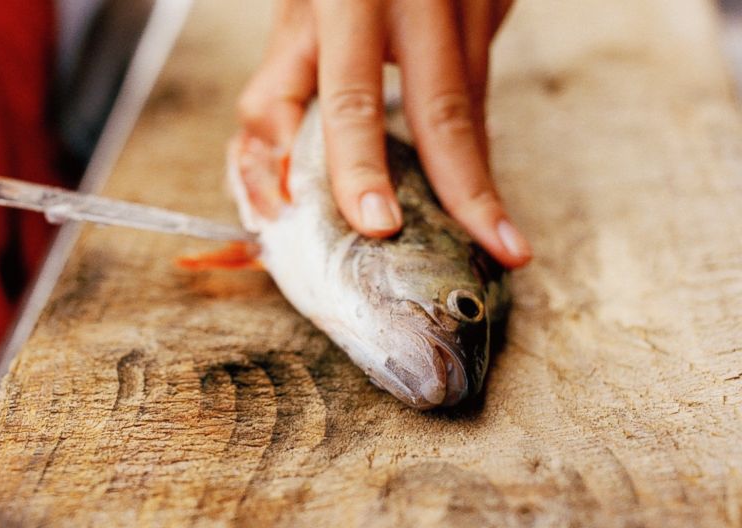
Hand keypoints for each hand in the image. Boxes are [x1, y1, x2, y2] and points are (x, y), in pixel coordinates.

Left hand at [237, 0, 530, 267]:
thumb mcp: (294, 17)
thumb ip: (277, 96)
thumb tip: (279, 190)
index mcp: (350, 2)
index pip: (353, 100)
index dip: (361, 167)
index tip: (379, 224)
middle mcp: (419, 0)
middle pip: (447, 113)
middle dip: (471, 192)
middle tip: (503, 250)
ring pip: (475, 104)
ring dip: (479, 174)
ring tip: (500, 235)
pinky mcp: (495, 3)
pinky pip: (483, 82)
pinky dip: (473, 133)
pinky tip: (472, 171)